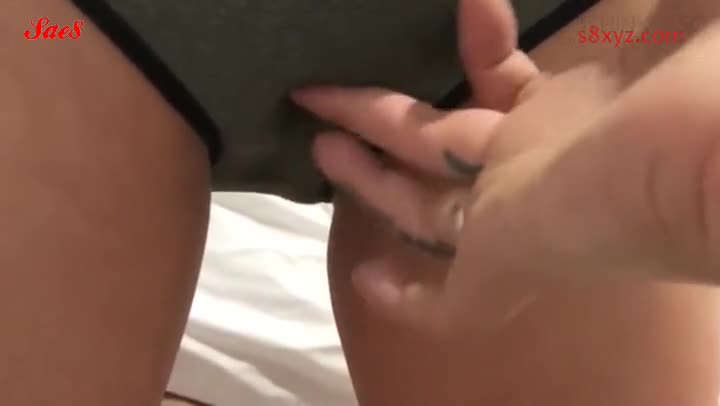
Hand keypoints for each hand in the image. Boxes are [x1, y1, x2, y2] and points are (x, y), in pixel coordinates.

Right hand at [295, 13, 719, 333]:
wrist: (684, 165)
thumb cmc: (670, 83)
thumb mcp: (643, 19)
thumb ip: (619, 4)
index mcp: (563, 115)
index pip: (506, 84)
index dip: (480, 46)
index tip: (467, 7)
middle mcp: (528, 170)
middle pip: (434, 145)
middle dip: (376, 119)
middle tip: (321, 99)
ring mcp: (509, 226)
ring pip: (423, 211)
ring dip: (368, 180)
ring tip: (317, 146)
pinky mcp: (496, 277)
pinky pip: (445, 303)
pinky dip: (406, 298)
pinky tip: (367, 280)